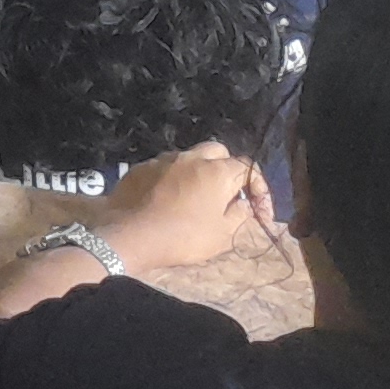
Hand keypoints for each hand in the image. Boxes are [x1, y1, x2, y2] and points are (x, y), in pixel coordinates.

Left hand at [96, 144, 273, 271]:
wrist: (131, 234)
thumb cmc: (183, 236)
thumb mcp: (223, 234)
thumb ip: (239, 215)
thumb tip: (244, 204)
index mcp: (216, 171)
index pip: (248, 168)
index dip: (258, 189)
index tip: (259, 212)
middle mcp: (190, 157)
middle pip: (218, 152)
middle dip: (228, 170)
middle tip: (228, 196)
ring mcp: (163, 159)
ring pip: (190, 157)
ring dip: (200, 172)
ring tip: (199, 197)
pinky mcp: (141, 167)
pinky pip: (165, 166)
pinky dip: (175, 178)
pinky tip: (171, 198)